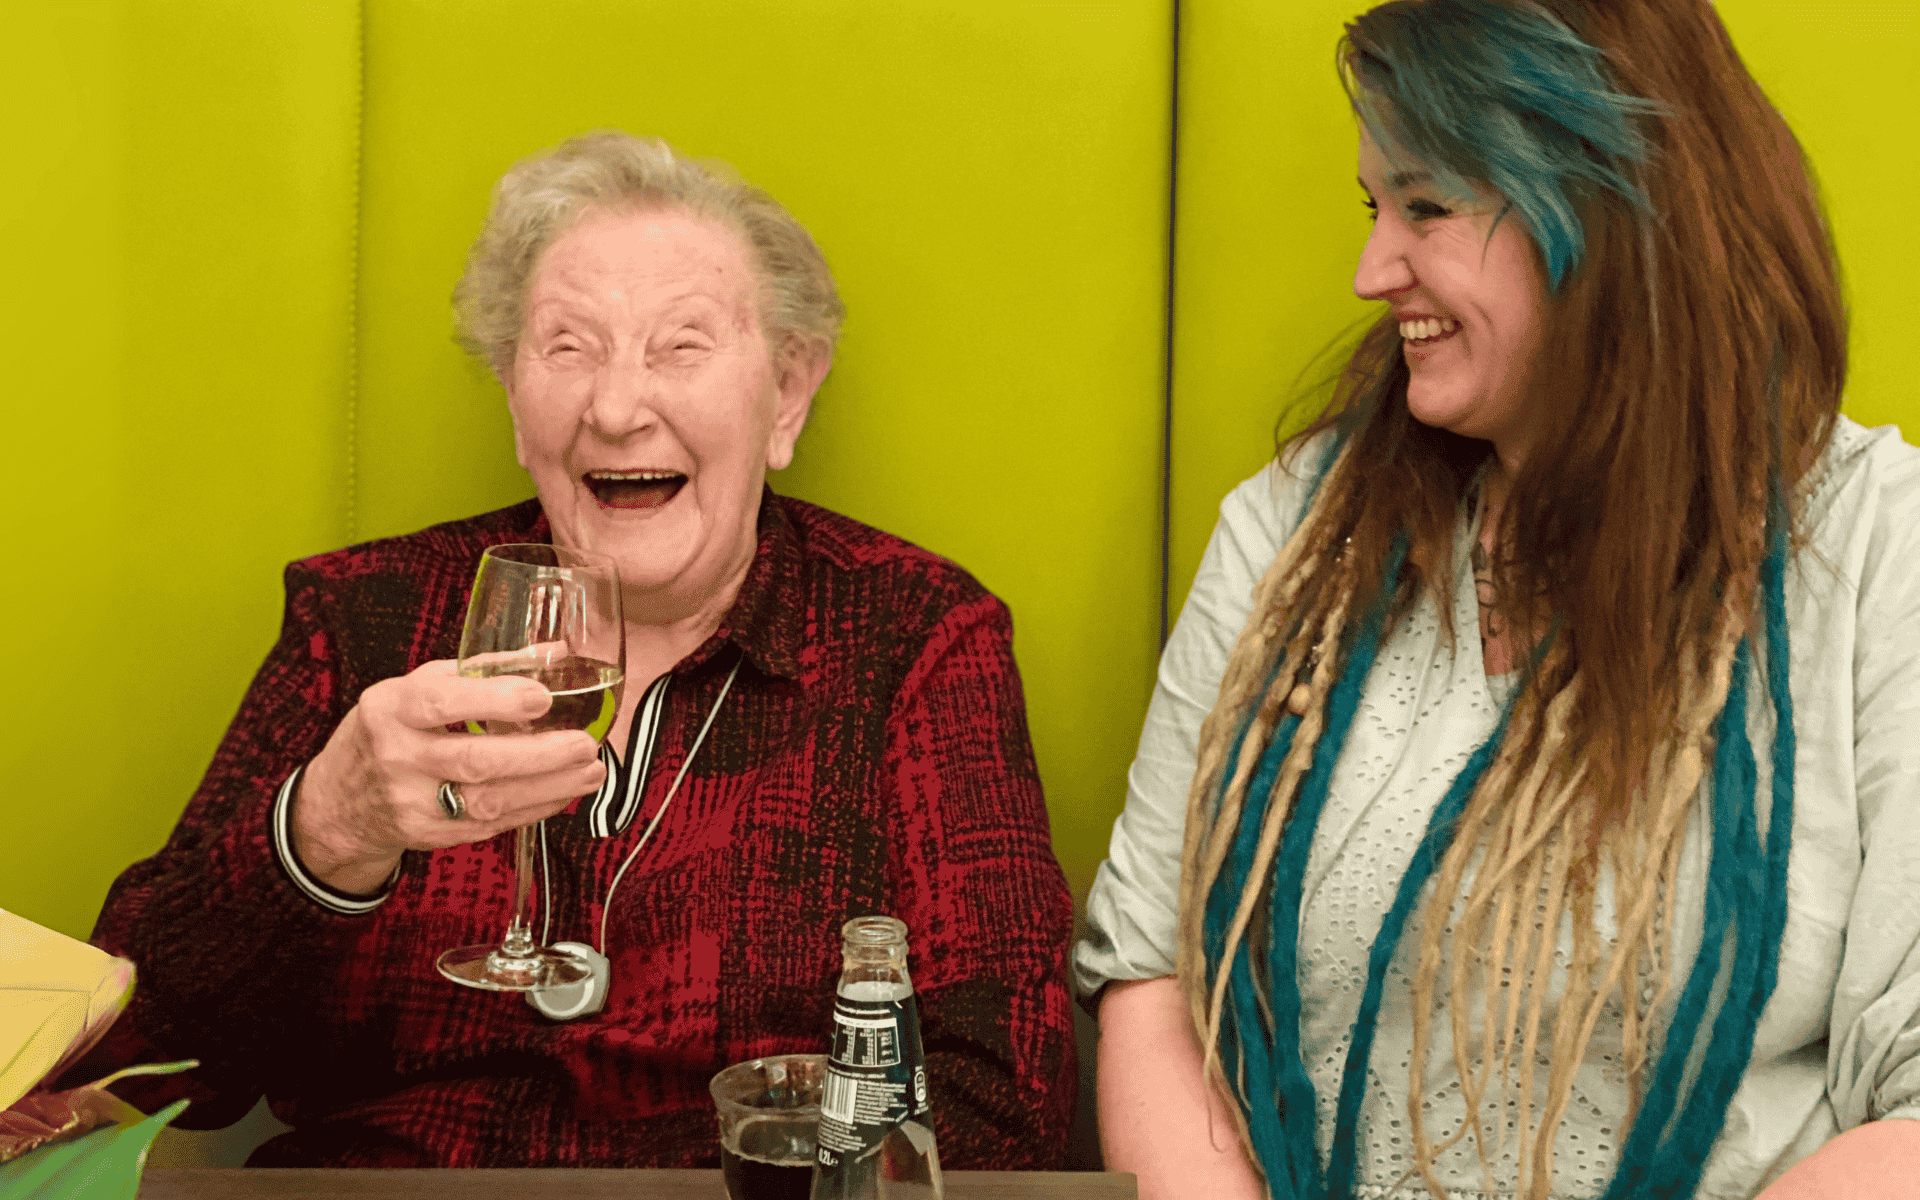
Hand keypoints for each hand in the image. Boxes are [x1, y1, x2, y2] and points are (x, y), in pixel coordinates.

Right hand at [292, 659, 606, 893]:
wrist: (341, 800)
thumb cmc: (391, 730)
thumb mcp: (417, 688)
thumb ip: (482, 671)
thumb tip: (554, 654)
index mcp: (391, 709)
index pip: (441, 704)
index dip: (494, 700)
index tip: (542, 697)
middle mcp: (398, 758)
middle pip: (473, 760)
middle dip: (538, 754)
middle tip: (584, 743)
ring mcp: (412, 803)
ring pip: (487, 801)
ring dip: (548, 787)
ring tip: (591, 770)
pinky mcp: (430, 836)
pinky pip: (490, 826)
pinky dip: (533, 809)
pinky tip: (563, 792)